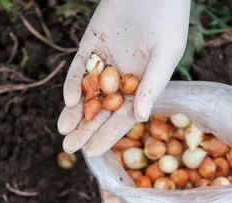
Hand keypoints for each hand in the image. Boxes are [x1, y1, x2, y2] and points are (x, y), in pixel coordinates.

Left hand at [58, 0, 189, 157]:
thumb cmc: (168, 19)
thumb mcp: (165, 53)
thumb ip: (152, 84)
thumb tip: (140, 117)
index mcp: (142, 87)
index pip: (122, 118)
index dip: (108, 136)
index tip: (92, 153)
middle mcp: (122, 78)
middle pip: (100, 110)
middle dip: (85, 129)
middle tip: (69, 148)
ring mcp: (104, 63)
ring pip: (87, 93)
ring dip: (75, 111)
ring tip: (63, 130)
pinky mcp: (90, 46)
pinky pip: (79, 69)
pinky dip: (73, 84)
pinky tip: (69, 100)